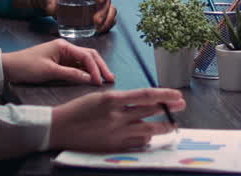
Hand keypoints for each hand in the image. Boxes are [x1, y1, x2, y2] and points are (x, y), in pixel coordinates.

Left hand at [2, 39, 114, 84]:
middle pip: (89, 56)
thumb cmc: (27, 67)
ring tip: (105, 80)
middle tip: (111, 79)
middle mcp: (65, 48)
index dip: (96, 69)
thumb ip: (71, 74)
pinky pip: (76, 66)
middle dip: (100, 67)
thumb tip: (90, 79)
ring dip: (95, 70)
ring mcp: (63, 55)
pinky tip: (91, 79)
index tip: (101, 82)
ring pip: (84, 61)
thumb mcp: (49, 71)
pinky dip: (85, 72)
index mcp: (64, 46)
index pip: (86, 56)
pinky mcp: (59, 62)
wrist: (8, 67)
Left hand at [38, 0, 117, 32]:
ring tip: (98, 28)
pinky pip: (108, 18)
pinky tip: (101, 30)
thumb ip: (49, 0)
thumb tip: (51, 9)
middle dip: (104, 11)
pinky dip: (107, 24)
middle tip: (96, 21)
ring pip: (110, 9)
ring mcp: (98, 3)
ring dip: (107, 19)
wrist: (50, 2)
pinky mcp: (98, 13)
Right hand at [47, 88, 185, 151]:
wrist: (58, 128)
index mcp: (112, 100)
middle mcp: (116, 117)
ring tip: (173, 124)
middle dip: (169, 108)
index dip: (164, 94)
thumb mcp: (100, 98)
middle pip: (150, 112)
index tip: (177, 94)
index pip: (146, 95)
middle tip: (182, 105)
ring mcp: (115, 133)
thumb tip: (143, 103)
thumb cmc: (78, 110)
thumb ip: (121, 101)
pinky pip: (136, 143)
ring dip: (162, 127)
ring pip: (147, 130)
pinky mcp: (113, 147)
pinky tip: (149, 136)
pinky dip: (145, 139)